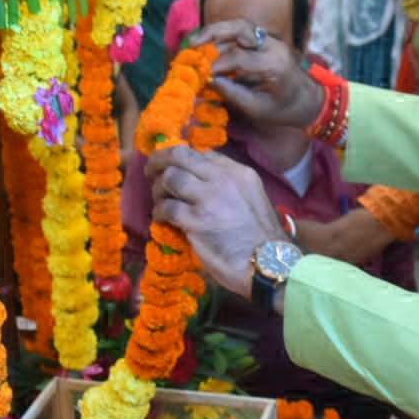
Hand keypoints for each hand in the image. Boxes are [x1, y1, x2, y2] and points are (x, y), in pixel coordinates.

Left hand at [147, 146, 282, 297]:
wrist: (268, 263)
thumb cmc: (263, 239)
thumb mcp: (253, 200)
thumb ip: (230, 188)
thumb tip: (202, 187)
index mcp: (239, 173)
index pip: (203, 155)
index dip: (183, 160)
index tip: (175, 168)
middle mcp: (222, 178)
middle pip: (180, 156)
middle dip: (159, 161)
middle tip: (150, 171)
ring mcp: (208, 198)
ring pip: (169, 178)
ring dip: (158, 189)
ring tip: (159, 200)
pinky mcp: (195, 220)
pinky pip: (166, 207)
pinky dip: (159, 212)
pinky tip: (161, 219)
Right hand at [198, 19, 324, 127]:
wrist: (308, 100)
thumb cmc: (284, 109)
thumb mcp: (258, 109)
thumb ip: (234, 94)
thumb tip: (209, 81)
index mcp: (274, 65)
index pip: (239, 57)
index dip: (217, 64)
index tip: (201, 74)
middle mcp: (273, 46)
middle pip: (241, 28)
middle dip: (214, 32)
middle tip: (193, 43)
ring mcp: (270, 41)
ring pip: (240, 26)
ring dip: (216, 32)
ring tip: (195, 42)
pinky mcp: (266, 41)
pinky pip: (243, 33)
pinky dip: (224, 37)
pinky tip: (208, 45)